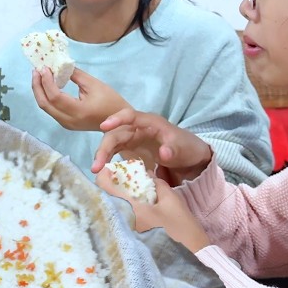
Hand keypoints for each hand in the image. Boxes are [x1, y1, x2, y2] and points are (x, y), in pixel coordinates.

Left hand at [32, 67, 128, 131]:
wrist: (118, 121)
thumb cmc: (110, 100)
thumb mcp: (94, 84)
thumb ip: (75, 74)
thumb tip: (58, 65)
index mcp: (78, 111)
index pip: (55, 96)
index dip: (47, 81)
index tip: (44, 68)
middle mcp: (69, 121)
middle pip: (45, 104)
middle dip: (37, 86)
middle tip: (36, 70)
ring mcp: (66, 124)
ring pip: (45, 108)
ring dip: (40, 91)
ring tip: (39, 75)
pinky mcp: (66, 124)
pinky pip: (51, 110)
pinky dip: (46, 97)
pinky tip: (46, 85)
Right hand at [90, 108, 212, 185]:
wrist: (191, 159)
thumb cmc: (187, 148)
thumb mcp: (183, 149)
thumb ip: (173, 150)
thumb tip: (163, 153)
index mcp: (150, 122)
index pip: (130, 116)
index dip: (116, 119)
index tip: (104, 126)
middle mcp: (138, 128)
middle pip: (116, 133)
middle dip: (104, 147)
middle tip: (96, 166)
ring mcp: (133, 138)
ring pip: (112, 143)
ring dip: (102, 155)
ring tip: (96, 170)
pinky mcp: (131, 149)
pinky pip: (115, 152)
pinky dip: (108, 160)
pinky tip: (103, 171)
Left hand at [95, 167, 210, 252]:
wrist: (187, 258)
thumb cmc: (180, 228)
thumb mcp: (171, 200)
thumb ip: (156, 183)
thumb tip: (146, 173)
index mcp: (128, 209)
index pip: (104, 187)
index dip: (104, 175)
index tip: (111, 170)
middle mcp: (120, 221)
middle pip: (104, 198)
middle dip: (110, 187)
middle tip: (120, 180)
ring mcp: (122, 233)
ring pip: (110, 209)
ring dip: (115, 199)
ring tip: (127, 192)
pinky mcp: (128, 240)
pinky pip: (117, 219)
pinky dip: (121, 210)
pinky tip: (132, 208)